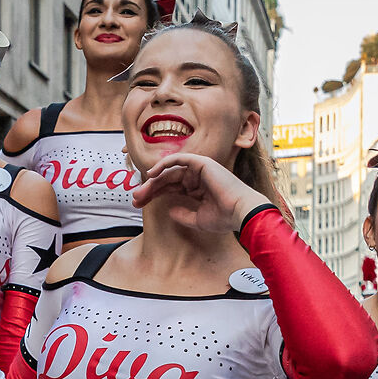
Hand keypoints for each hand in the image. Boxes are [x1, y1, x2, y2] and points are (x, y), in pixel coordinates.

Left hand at [130, 152, 264, 234]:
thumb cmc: (225, 217)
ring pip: (170, 171)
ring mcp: (200, 169)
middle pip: (167, 179)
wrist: (241, 213)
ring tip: (141, 193)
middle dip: (150, 189)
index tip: (140, 204)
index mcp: (198, 188)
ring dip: (154, 181)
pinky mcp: (202, 163)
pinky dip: (164, 164)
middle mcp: (198, 177)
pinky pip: (178, 159)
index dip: (154, 194)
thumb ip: (183, 214)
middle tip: (135, 199)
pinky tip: (152, 174)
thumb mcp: (198, 219)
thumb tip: (169, 210)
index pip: (171, 187)